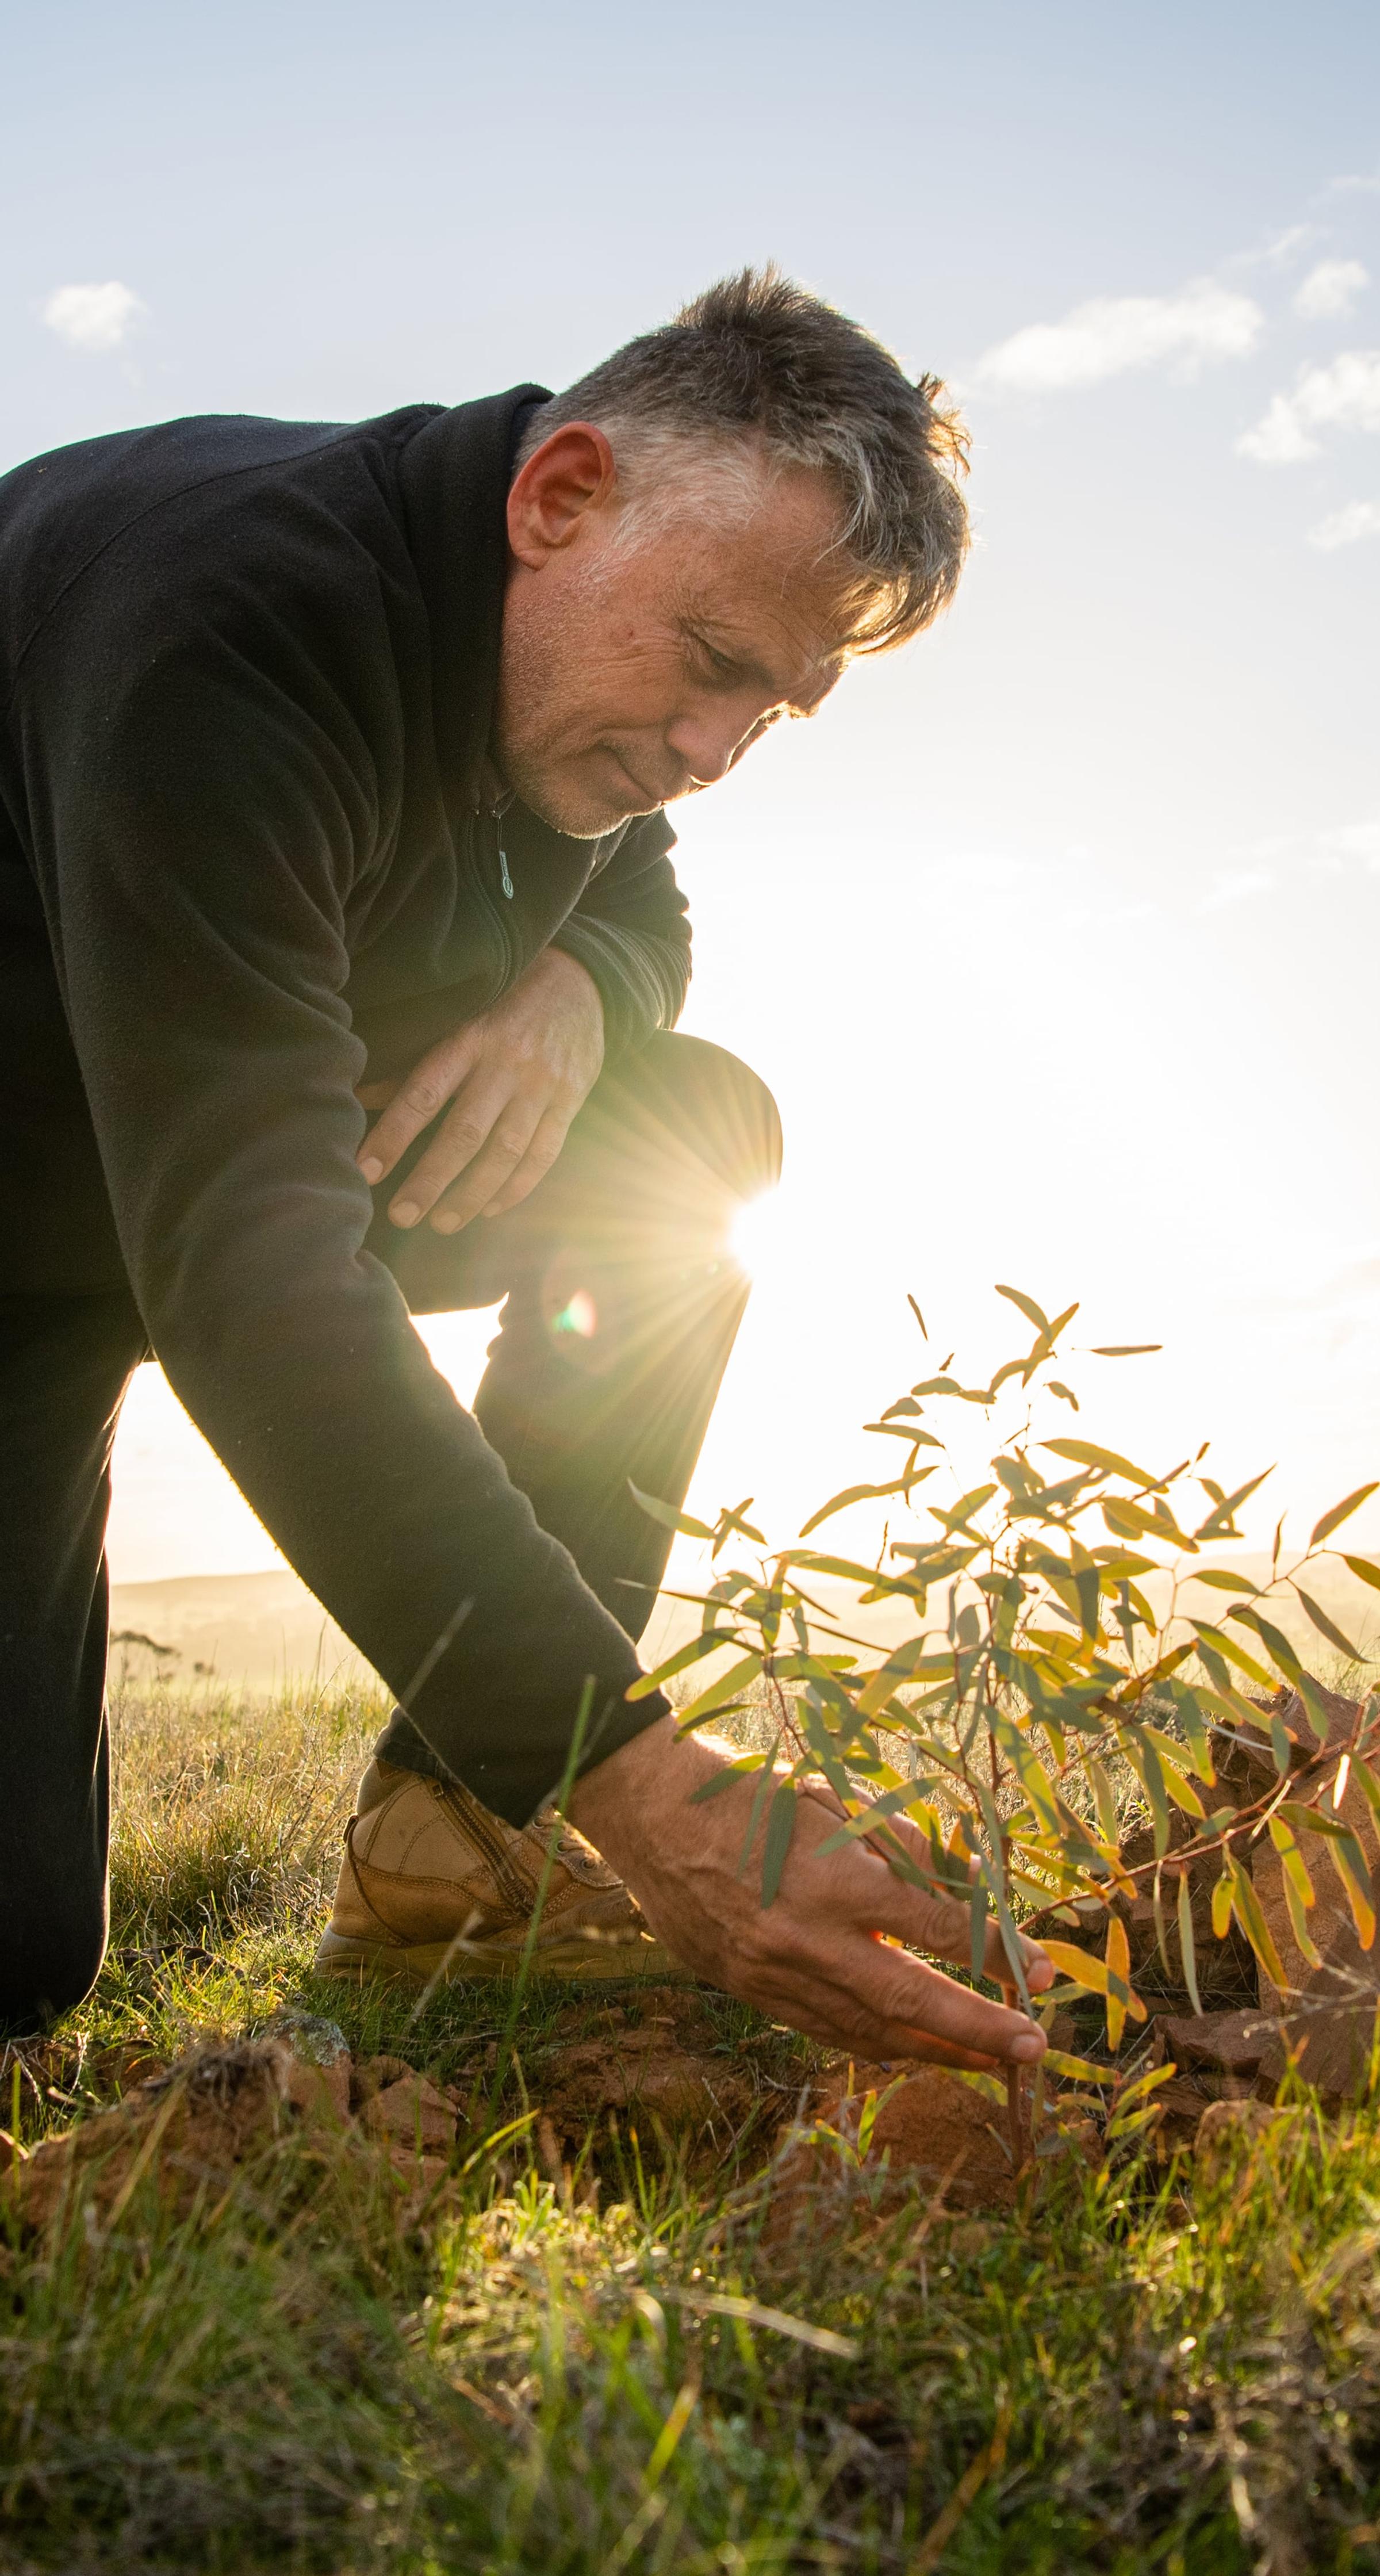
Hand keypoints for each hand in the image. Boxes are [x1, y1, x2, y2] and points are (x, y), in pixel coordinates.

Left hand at [358, 948, 603, 1233]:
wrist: (580, 981)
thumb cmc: (502, 1003)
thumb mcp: (457, 1019)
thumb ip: (414, 1063)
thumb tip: (359, 1096)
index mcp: (469, 1038)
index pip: (424, 1093)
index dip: (394, 1135)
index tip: (365, 1170)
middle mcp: (507, 1063)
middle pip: (465, 1132)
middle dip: (430, 1179)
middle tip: (400, 1216)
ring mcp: (543, 1085)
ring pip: (506, 1152)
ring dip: (472, 1194)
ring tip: (442, 1223)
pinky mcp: (571, 1101)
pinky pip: (544, 1154)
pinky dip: (517, 1187)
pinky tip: (491, 1209)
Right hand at [568, 1715, 1052, 2070]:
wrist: (655, 1819)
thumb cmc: (756, 1797)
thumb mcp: (841, 1804)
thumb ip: (909, 1852)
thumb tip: (976, 1895)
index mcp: (835, 1877)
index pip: (935, 1926)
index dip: (995, 1953)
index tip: (1042, 1972)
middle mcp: (807, 1937)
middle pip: (910, 1998)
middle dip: (977, 2029)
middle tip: (1031, 2047)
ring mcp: (774, 1974)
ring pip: (867, 2030)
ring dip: (932, 2049)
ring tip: (982, 2060)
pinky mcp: (751, 1992)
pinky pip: (824, 2031)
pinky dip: (874, 2043)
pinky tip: (908, 2047)